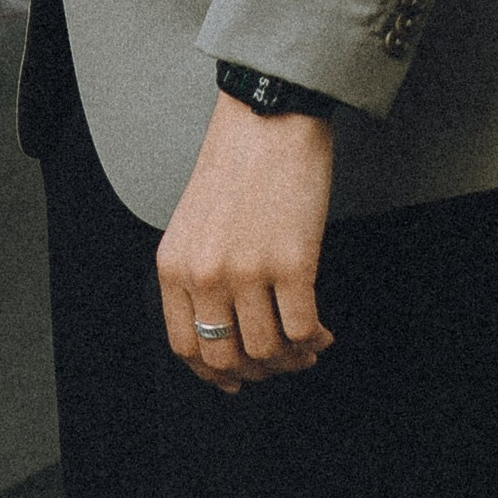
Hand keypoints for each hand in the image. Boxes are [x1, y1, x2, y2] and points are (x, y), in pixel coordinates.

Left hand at [156, 95, 335, 393]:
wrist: (269, 118)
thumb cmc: (237, 164)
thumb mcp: (194, 223)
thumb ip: (199, 273)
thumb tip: (224, 330)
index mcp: (175, 265)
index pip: (186, 346)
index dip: (214, 373)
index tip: (236, 380)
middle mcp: (205, 273)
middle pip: (227, 357)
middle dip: (258, 371)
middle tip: (280, 362)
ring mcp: (247, 270)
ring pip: (268, 351)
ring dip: (292, 359)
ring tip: (306, 346)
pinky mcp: (292, 263)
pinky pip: (302, 329)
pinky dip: (315, 340)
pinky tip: (322, 331)